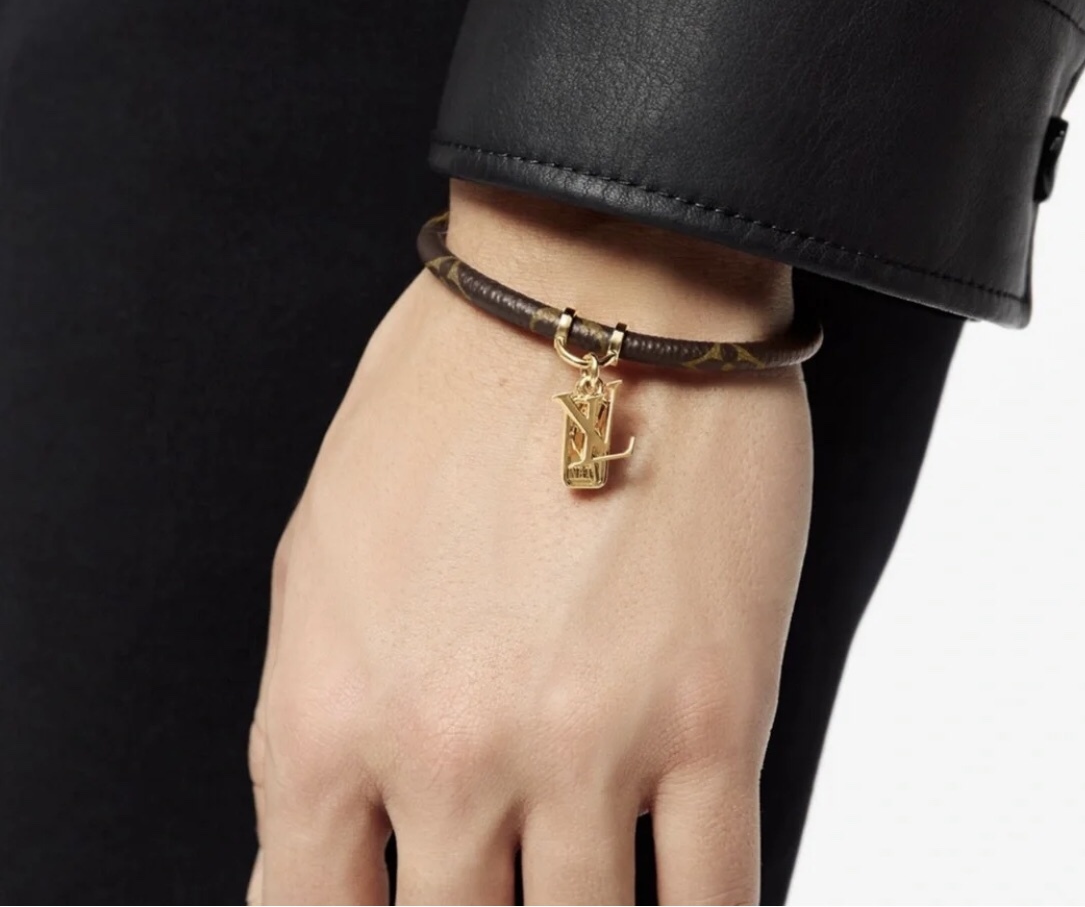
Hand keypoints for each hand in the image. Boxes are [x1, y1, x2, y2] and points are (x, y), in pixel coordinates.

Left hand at [247, 181, 811, 904]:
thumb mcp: (323, 548)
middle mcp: (451, 753)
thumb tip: (354, 822)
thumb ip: (323, 706)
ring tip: (583, 875)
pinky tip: (686, 905)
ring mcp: (590, 745)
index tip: (396, 905)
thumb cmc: (452, 388)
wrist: (594, 281)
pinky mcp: (719, 715)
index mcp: (332, 714)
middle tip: (506, 872)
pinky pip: (717, 898)